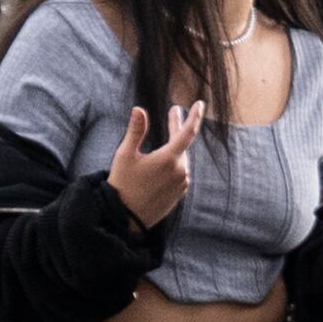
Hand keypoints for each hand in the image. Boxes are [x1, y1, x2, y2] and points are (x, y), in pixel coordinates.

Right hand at [108, 101, 202, 227]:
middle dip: (177, 127)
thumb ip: (135, 131)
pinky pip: (180, 173)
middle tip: (174, 111)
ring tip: (169, 135)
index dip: (195, 116)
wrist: (125, 217)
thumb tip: (139, 109)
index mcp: (168, 159)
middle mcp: (179, 171)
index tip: (200, 104)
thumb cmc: (122, 184)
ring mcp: (181, 185)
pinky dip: (174, 163)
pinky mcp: (179, 195)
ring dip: (175, 147)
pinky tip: (165, 161)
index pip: (187, 132)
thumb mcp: (125, 155)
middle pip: (182, 144)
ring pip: (181, 159)